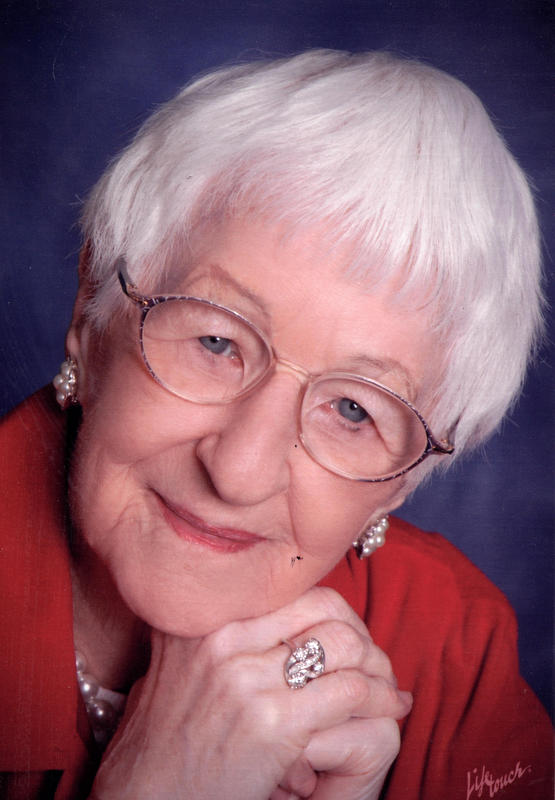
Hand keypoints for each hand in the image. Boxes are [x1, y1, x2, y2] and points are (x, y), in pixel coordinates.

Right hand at [90, 587, 410, 798]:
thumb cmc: (167, 736)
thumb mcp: (180, 663)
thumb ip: (223, 630)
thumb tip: (282, 609)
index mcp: (203, 617)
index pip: (291, 587)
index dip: (330, 610)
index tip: (347, 632)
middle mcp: (221, 637)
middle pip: (323, 607)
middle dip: (359, 633)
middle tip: (374, 660)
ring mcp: (245, 678)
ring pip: (344, 646)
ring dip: (375, 667)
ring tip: (386, 686)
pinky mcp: (271, 722)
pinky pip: (348, 692)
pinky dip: (376, 700)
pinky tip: (385, 712)